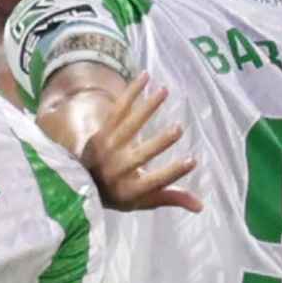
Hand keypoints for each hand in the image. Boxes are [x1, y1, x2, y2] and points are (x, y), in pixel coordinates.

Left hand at [80, 72, 203, 212]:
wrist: (80, 180)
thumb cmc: (119, 192)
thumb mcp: (143, 200)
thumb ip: (171, 198)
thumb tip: (201, 206)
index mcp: (129, 190)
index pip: (154, 182)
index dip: (172, 173)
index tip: (192, 161)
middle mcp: (117, 169)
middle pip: (141, 154)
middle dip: (160, 142)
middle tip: (179, 129)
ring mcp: (108, 148)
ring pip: (130, 125)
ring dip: (147, 107)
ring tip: (165, 91)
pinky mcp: (102, 130)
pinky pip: (118, 109)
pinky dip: (131, 92)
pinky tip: (145, 76)